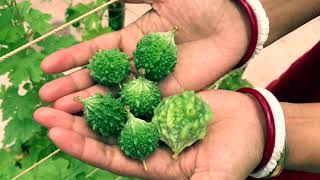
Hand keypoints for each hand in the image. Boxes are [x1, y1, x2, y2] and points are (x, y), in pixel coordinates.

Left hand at [34, 90, 264, 179]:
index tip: (58, 135)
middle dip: (74, 124)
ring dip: (88, 102)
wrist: (251, 128)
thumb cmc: (236, 156)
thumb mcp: (214, 179)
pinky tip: (96, 76)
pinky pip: (133, 91)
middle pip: (104, 133)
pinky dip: (115, 85)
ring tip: (58, 93)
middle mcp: (147, 141)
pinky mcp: (162, 99)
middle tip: (43, 112)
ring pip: (114, 110)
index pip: (112, 157)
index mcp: (152, 163)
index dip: (84, 147)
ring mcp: (153, 118)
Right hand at [39, 0, 249, 113]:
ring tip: (62, 113)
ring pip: (116, 96)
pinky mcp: (169, 95)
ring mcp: (152, 81)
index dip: (72, 59)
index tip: (47, 67)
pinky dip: (120, 113)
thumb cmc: (198, 3)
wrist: (233, 21)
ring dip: (90, 105)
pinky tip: (99, 122)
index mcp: (132, 40)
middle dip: (73, 88)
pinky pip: (140, 106)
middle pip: (100, 79)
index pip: (95, 53)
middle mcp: (138, 63)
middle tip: (46, 100)